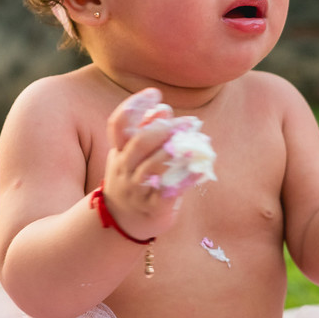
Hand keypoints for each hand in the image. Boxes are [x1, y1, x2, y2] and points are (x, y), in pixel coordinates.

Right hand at [98, 88, 188, 241]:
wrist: (122, 224)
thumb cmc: (135, 181)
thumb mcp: (133, 156)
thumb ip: (146, 133)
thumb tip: (163, 108)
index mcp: (119, 152)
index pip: (118, 124)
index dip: (134, 105)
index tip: (155, 93)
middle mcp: (124, 169)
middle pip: (139, 143)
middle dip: (163, 128)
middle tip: (188, 122)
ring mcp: (136, 189)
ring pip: (152, 166)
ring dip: (177, 151)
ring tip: (197, 142)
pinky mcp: (153, 207)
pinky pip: (169, 191)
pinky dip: (186, 177)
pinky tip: (200, 168)